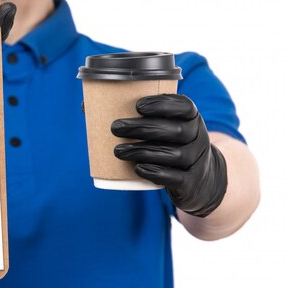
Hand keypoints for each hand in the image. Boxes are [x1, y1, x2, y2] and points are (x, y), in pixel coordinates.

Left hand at [111, 94, 226, 217]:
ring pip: (172, 154)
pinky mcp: (190, 183)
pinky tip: (137, 169)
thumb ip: (134, 115)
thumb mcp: (165, 128)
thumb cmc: (170, 144)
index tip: (138, 105)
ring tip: (118, 151)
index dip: (163, 104)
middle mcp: (198, 137)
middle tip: (115, 128)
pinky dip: (156, 173)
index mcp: (191, 118)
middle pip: (174, 130)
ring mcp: (196, 161)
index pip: (184, 106)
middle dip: (142, 128)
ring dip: (142, 151)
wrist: (201, 179)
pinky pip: (175, 177)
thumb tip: (86, 107)